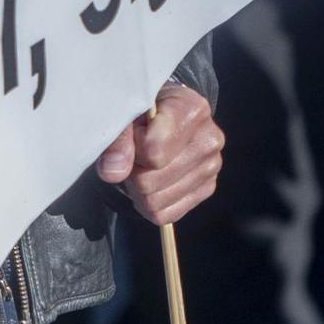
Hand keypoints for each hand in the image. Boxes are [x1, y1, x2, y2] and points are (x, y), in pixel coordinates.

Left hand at [95, 85, 223, 225]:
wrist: (168, 110)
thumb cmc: (145, 108)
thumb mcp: (127, 110)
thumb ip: (118, 138)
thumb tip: (112, 172)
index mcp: (192, 110)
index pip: (153, 152)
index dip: (132, 148)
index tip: (133, 133)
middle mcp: (209, 139)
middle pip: (151, 181)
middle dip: (133, 171)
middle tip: (133, 153)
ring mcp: (211, 167)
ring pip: (155, 202)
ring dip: (138, 189)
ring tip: (142, 164)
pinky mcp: (207, 188)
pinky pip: (165, 214)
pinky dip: (149, 203)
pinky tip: (151, 181)